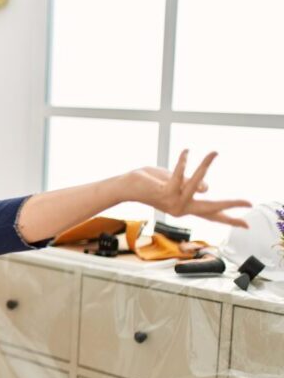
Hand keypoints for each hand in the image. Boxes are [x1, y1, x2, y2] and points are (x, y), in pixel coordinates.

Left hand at [125, 150, 251, 227]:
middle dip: (231, 205)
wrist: (127, 187)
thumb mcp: (175, 182)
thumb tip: (206, 188)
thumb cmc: (151, 183)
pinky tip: (186, 152)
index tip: (247, 225)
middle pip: (211, 210)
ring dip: (205, 166)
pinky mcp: (164, 193)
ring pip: (197, 184)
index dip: (229, 219)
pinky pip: (179, 176)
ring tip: (215, 152)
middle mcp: (181, 209)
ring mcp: (173, 203)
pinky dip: (182, 162)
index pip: (212, 215)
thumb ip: (193, 184)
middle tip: (249, 203)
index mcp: (186, 207)